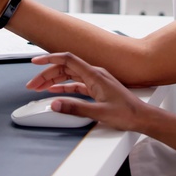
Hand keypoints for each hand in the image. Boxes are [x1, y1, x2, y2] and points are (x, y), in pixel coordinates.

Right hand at [25, 52, 149, 132]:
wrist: (143, 117)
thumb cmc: (127, 113)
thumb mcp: (99, 113)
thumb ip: (75, 108)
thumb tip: (55, 104)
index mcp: (95, 75)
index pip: (68, 60)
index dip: (50, 58)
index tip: (35, 62)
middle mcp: (95, 74)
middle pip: (65, 68)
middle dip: (47, 74)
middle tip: (33, 85)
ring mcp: (96, 81)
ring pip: (70, 76)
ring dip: (54, 81)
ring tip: (39, 88)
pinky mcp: (98, 88)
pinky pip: (76, 84)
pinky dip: (64, 87)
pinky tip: (55, 91)